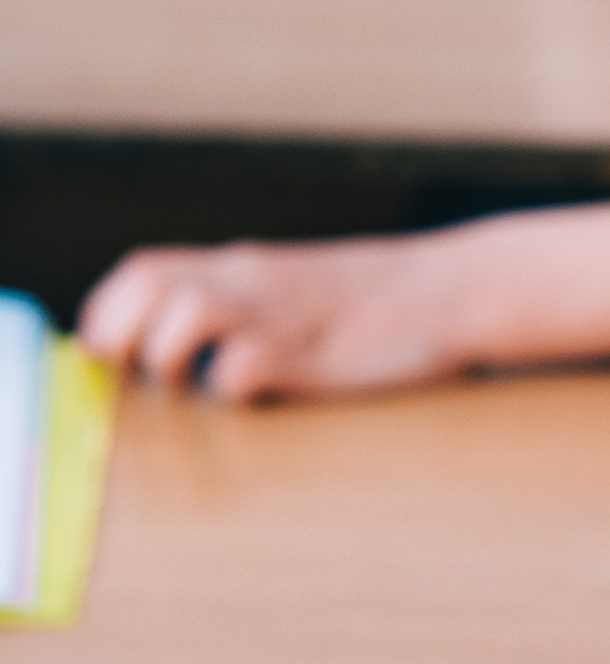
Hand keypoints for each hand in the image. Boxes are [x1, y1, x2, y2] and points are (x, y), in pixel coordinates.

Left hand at [80, 232, 479, 399]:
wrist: (453, 291)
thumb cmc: (372, 306)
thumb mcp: (295, 291)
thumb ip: (243, 305)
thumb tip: (177, 341)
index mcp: (241, 267)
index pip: (143, 270)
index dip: (108, 312)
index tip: (103, 354)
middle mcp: (250, 283)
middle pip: (148, 284)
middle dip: (119, 333)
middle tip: (130, 374)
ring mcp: (280, 316)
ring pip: (184, 315)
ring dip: (165, 356)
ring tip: (185, 386)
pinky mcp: (311, 356)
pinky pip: (242, 366)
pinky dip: (227, 385)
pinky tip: (247, 396)